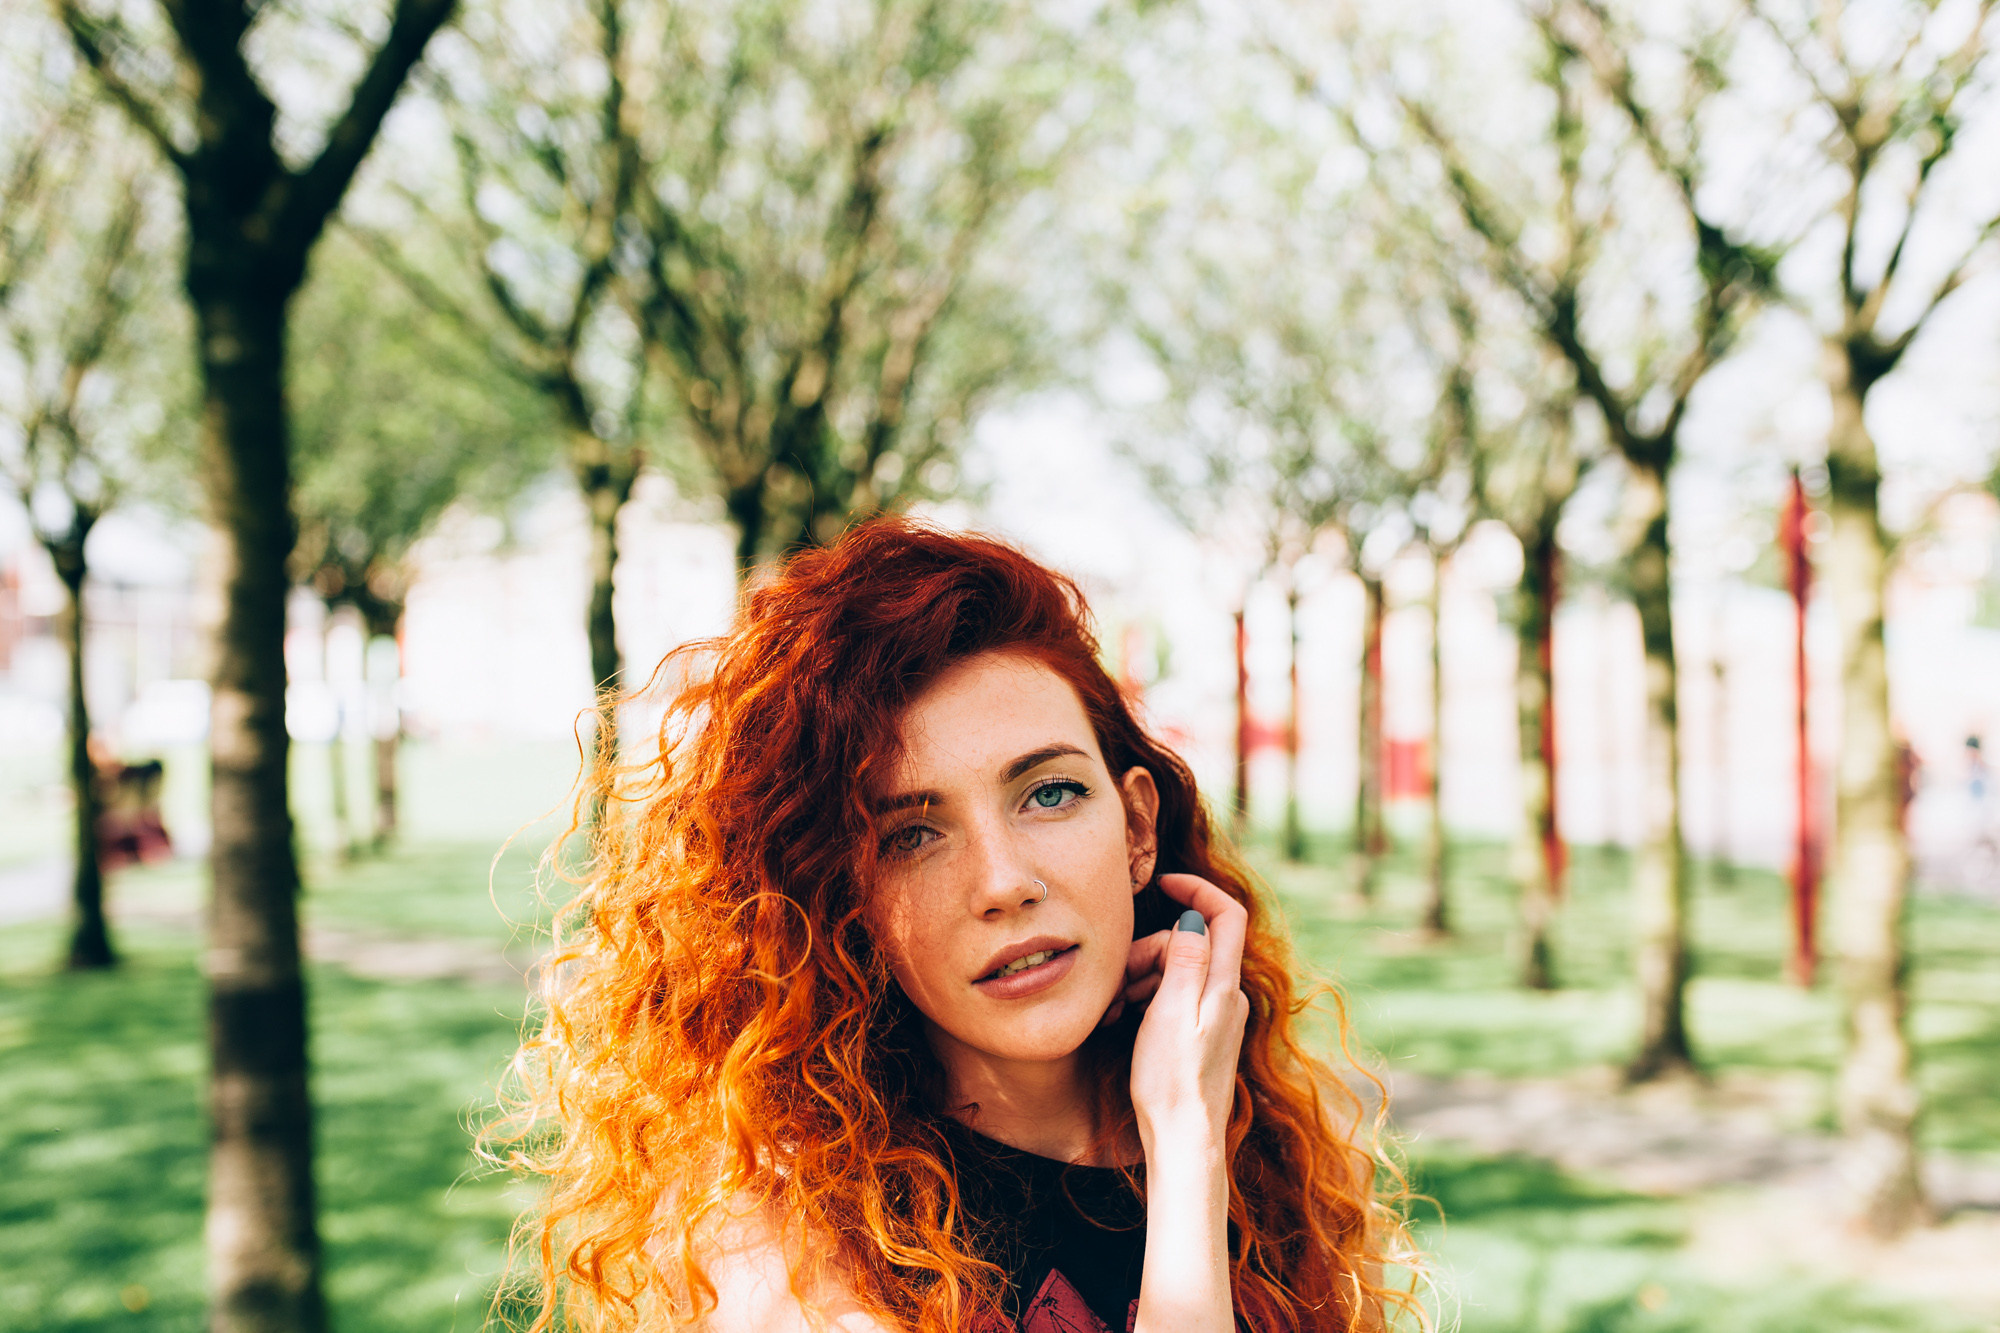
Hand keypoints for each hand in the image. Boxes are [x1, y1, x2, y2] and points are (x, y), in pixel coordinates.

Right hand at [1124, 873, 1248, 1151]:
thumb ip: (1186, 961)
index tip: (1164, 883)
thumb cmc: (1172, 1080)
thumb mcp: (1172, 1012)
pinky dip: (1150, 998)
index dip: (1198, 890)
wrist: (1184, 1140)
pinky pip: (1176, 997)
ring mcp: (1217, 1016)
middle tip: (1118, 978)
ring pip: (1180, 971)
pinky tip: (1125, 1020)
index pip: (1227, 915)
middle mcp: (1227, 996)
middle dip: (1151, 948)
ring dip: (1144, 976)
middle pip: (1192, 944)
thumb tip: (1193, 919)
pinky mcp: (1203, 1035)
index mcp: (1223, 985)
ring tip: (1116, 1008)